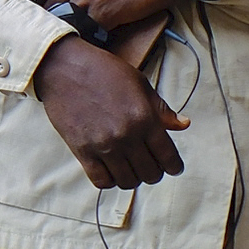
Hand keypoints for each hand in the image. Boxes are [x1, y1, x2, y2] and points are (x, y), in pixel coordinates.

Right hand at [31, 35, 189, 188]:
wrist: (65, 68)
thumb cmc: (104, 72)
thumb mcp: (140, 84)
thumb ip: (162, 109)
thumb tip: (184, 124)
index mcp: (145, 118)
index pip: (168, 157)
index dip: (174, 167)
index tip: (172, 167)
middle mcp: (127, 135)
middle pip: (150, 174)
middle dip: (154, 173)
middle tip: (149, 165)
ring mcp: (103, 145)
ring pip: (127, 181)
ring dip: (132, 178)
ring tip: (130, 169)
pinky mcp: (82, 150)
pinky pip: (101, 180)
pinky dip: (110, 180)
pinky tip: (110, 170)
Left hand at [42, 0, 193, 32]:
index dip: (39, 3)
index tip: (39, 14)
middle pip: (49, 7)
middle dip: (51, 22)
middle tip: (52, 34)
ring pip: (65, 22)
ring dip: (68, 33)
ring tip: (68, 43)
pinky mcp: (105, 13)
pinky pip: (88, 32)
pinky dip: (90, 40)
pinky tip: (91, 44)